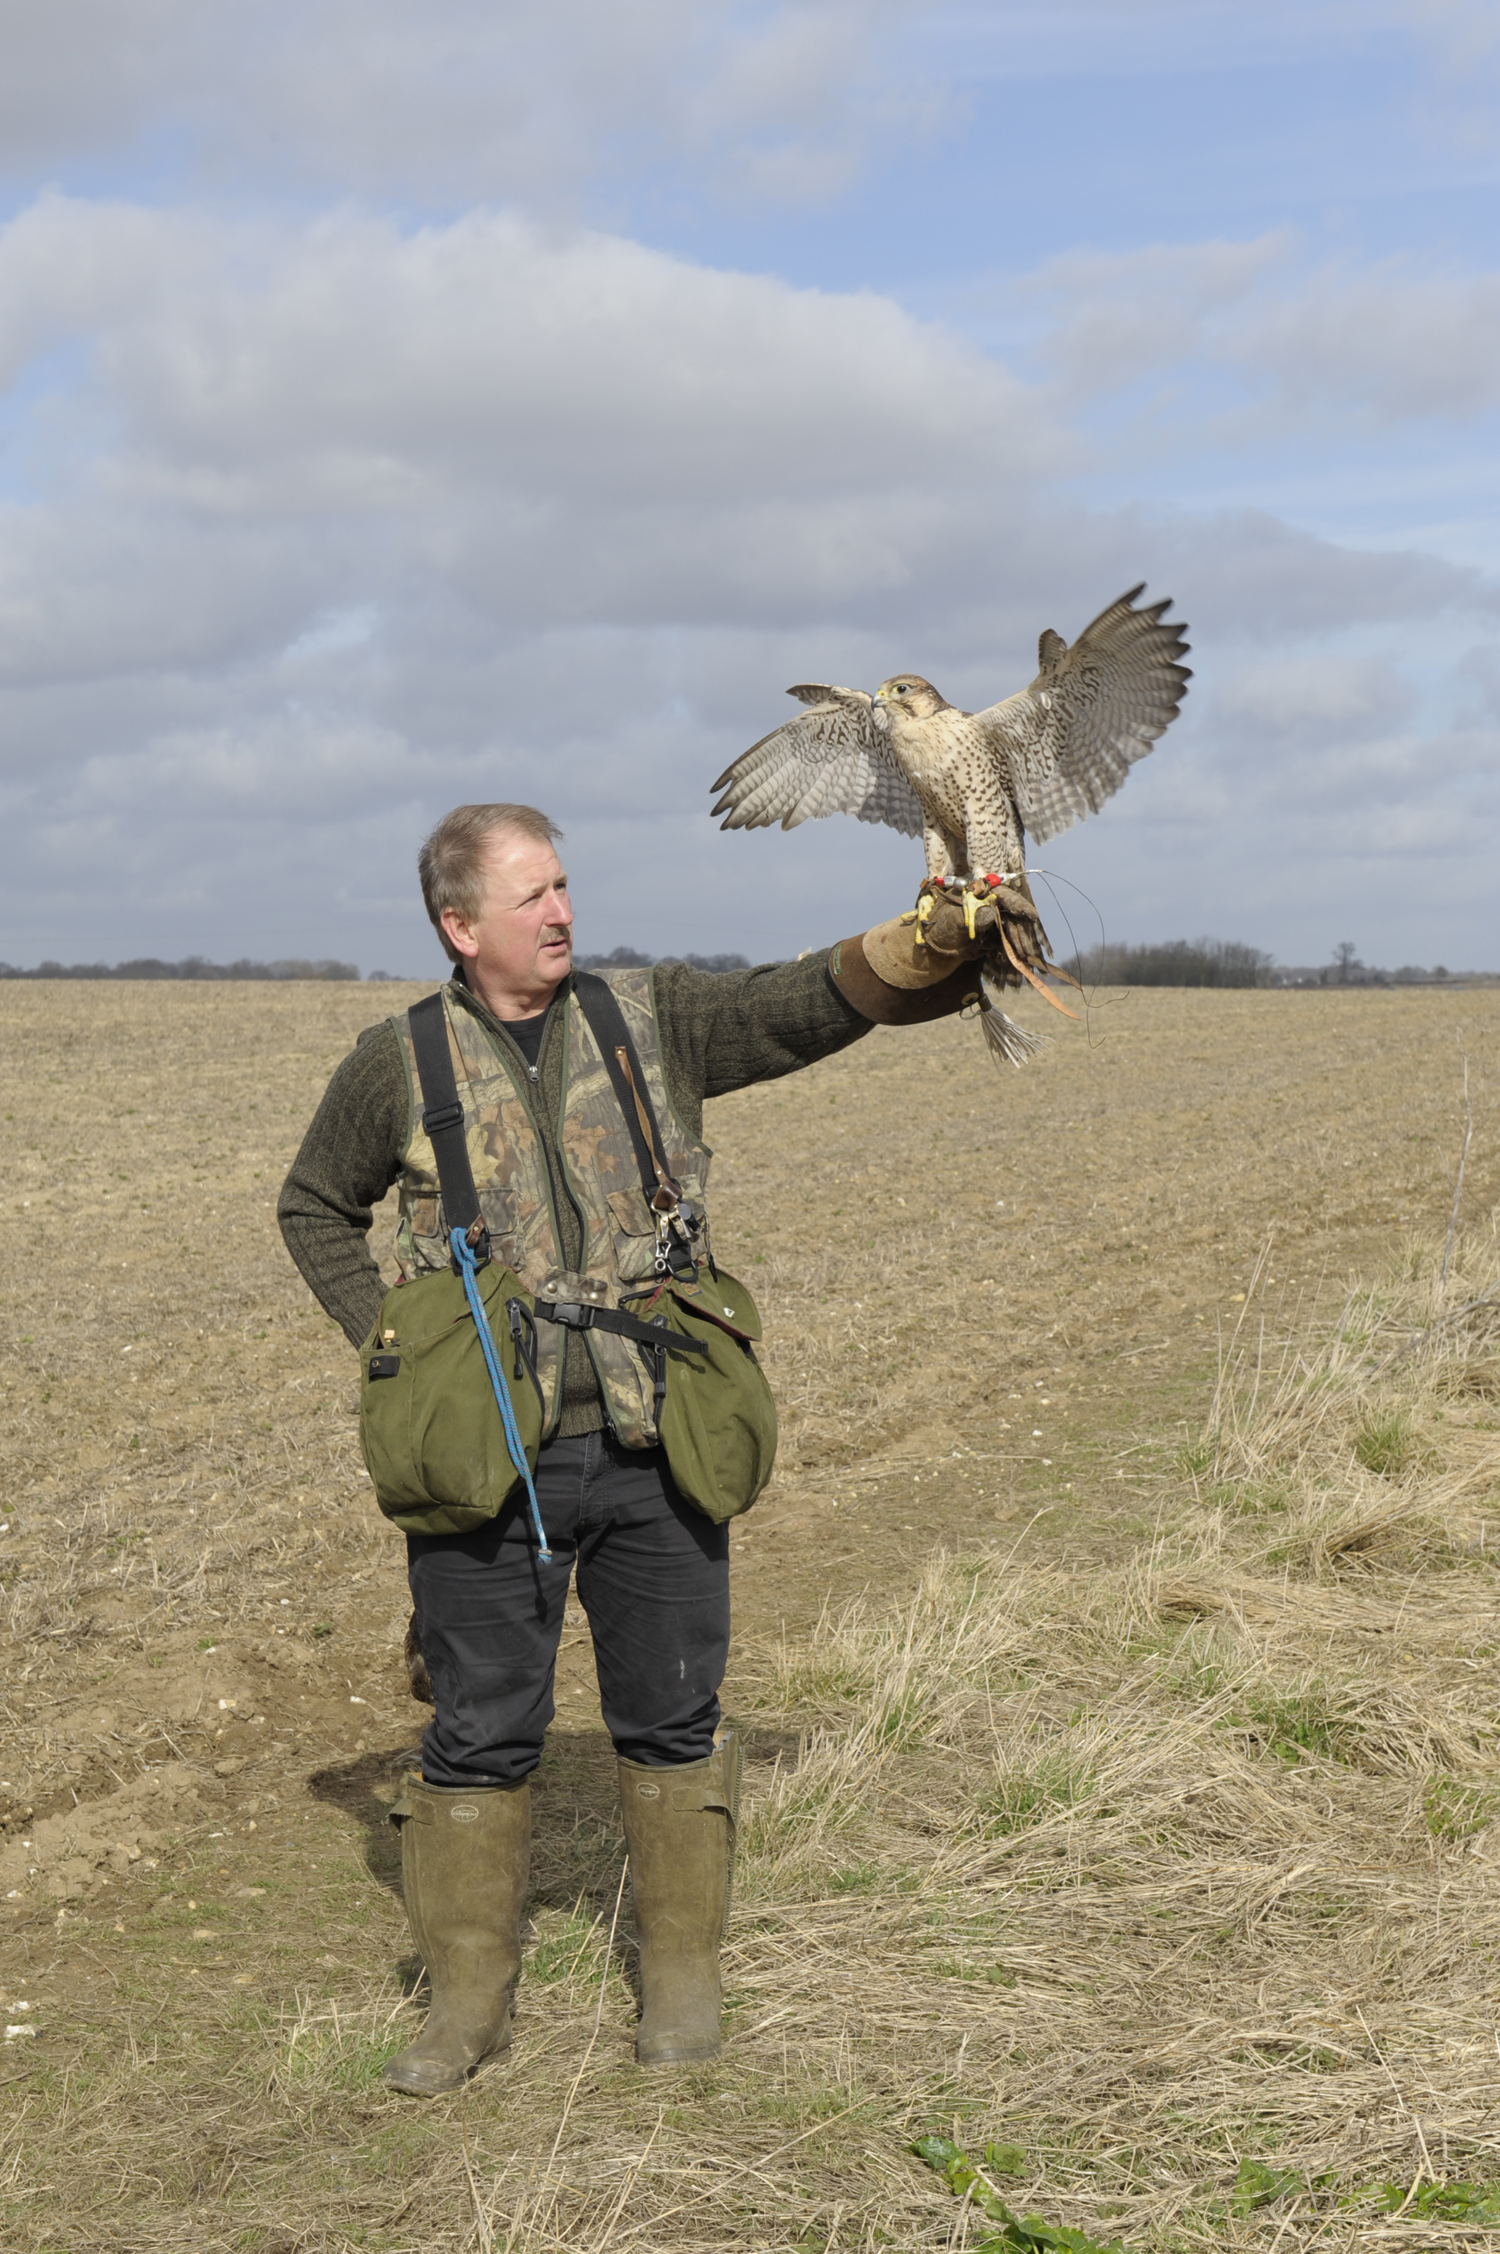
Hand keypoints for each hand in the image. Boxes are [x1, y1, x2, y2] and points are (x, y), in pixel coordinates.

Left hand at [918, 879, 1048, 961]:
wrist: (933, 946)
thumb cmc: (938, 928)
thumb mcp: (951, 922)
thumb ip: (969, 917)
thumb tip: (989, 913)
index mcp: (980, 893)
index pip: (1004, 896)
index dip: (1019, 905)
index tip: (1033, 916)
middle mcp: (990, 903)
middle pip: (1013, 915)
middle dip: (1022, 933)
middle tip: (1027, 951)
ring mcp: (994, 919)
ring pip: (1013, 930)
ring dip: (1019, 945)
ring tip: (1024, 959)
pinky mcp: (994, 934)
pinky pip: (1007, 941)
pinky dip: (1012, 951)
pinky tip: (1015, 962)